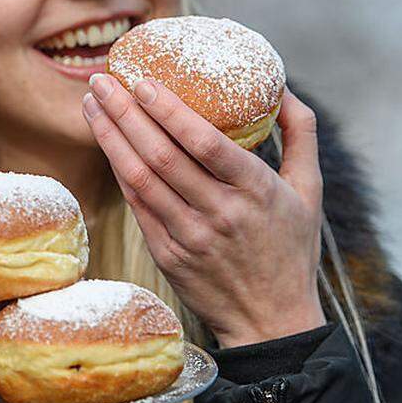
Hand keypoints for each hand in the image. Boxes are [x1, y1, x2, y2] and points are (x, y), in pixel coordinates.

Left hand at [82, 74, 325, 347]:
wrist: (272, 322)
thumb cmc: (291, 248)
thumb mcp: (310, 189)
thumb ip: (301, 133)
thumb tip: (283, 84)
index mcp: (256, 190)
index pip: (204, 143)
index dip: (169, 111)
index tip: (143, 81)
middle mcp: (220, 213)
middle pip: (162, 156)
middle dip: (125, 113)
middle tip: (100, 80)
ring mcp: (190, 237)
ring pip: (140, 180)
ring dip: (110, 138)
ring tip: (91, 105)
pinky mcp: (168, 256)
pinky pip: (136, 206)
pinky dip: (118, 172)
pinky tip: (106, 144)